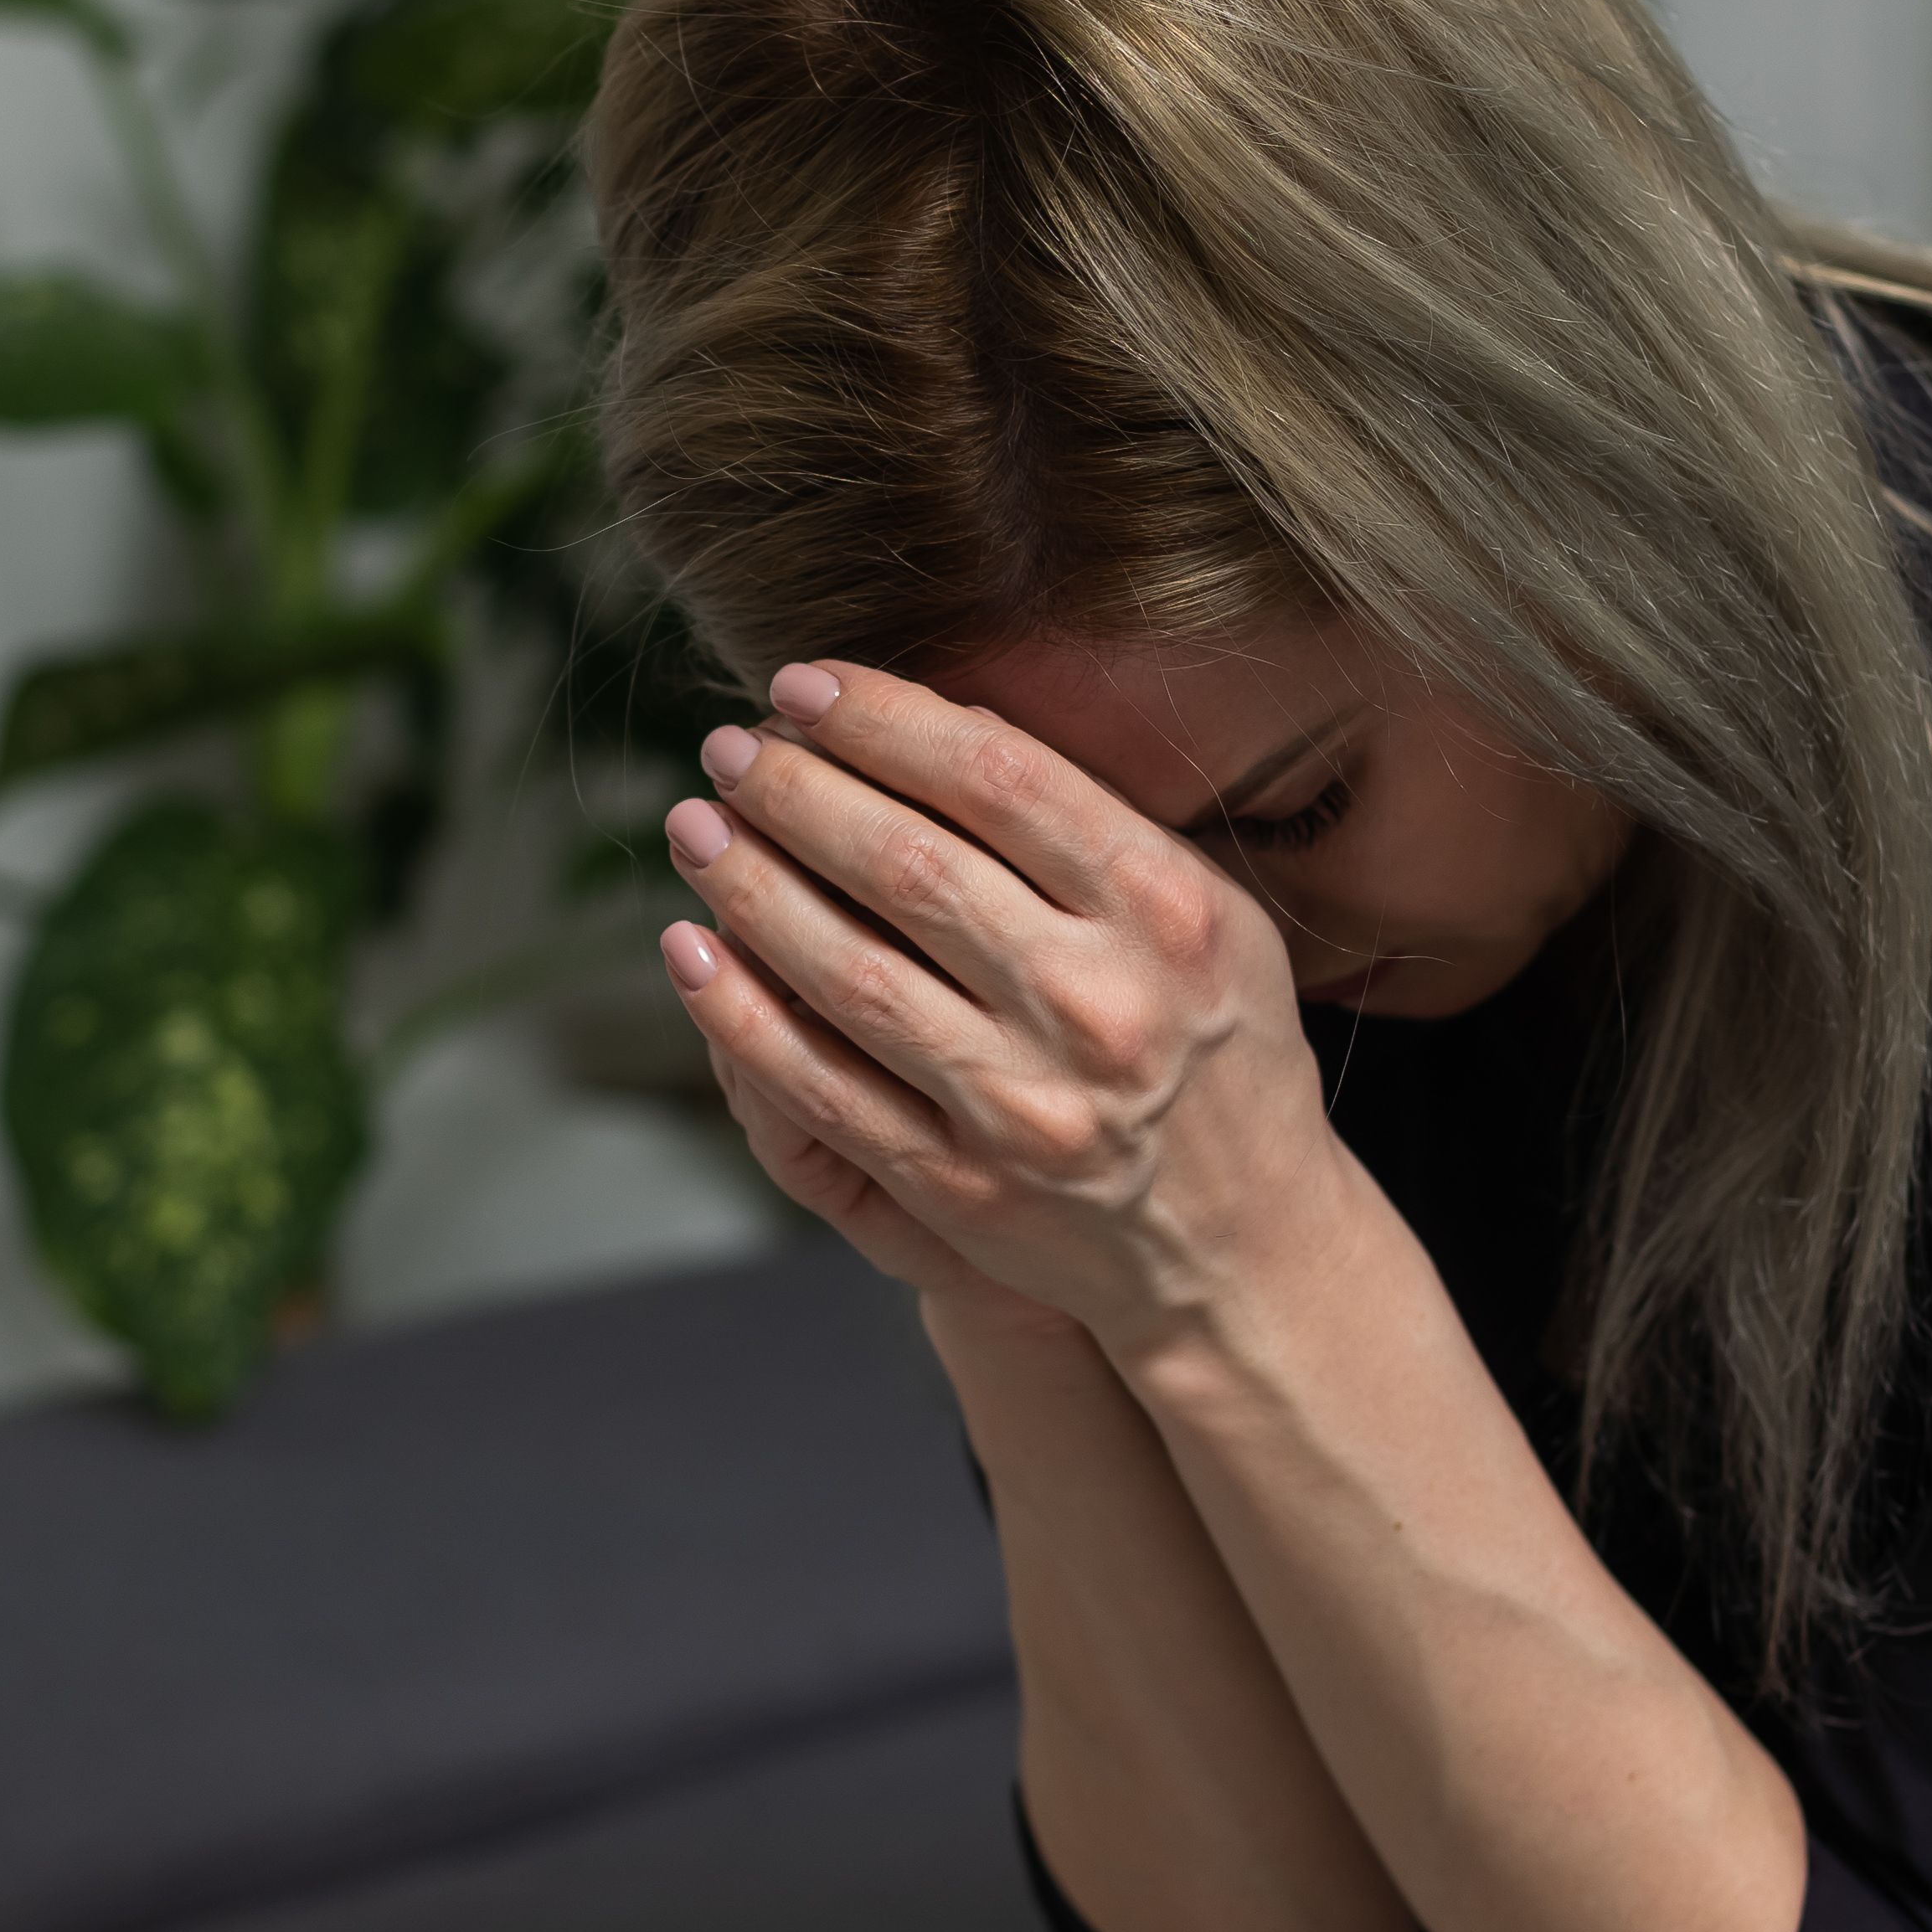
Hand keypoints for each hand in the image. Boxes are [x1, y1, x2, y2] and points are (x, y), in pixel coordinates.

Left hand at [654, 660, 1363, 1356]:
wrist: (1242, 1246)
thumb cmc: (1217, 1050)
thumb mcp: (1207, 915)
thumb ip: (1094, 823)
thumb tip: (944, 722)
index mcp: (1164, 912)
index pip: (998, 781)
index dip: (881, 721)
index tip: (802, 685)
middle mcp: (1095, 1003)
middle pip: (908, 867)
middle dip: (794, 792)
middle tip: (727, 748)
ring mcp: (1021, 1103)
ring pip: (849, 971)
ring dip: (749, 887)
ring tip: (694, 828)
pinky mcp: (960, 1185)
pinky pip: (821, 1086)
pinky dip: (739, 1015)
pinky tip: (690, 952)